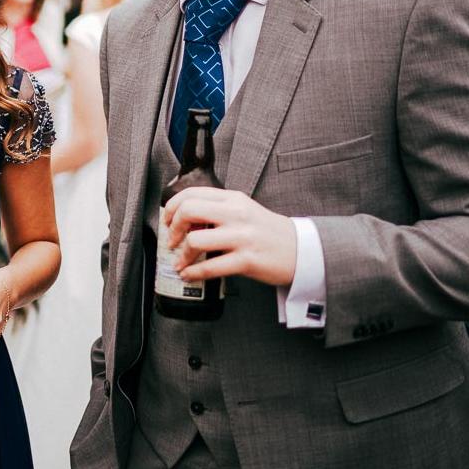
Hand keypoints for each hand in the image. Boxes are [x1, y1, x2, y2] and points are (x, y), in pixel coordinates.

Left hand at [163, 186, 297, 286]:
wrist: (301, 250)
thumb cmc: (267, 232)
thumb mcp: (244, 210)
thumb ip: (218, 210)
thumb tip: (184, 219)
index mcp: (233, 199)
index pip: (192, 193)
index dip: (172, 207)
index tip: (168, 220)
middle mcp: (236, 214)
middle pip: (189, 211)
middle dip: (173, 228)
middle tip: (172, 240)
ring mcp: (242, 237)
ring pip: (196, 240)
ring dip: (182, 255)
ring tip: (181, 262)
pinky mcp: (247, 260)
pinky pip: (211, 267)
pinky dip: (194, 273)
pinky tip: (189, 274)